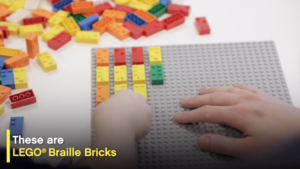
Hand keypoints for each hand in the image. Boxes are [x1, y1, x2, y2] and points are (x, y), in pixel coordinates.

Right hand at [93, 89, 151, 140]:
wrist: (115, 126)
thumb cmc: (106, 115)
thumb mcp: (103, 107)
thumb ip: (110, 108)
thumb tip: (110, 114)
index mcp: (126, 93)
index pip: (126, 97)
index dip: (122, 106)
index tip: (117, 112)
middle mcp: (139, 99)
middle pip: (137, 104)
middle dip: (133, 111)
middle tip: (124, 120)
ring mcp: (146, 111)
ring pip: (142, 116)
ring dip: (137, 120)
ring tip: (127, 128)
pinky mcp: (148, 124)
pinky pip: (143, 128)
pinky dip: (138, 131)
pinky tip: (130, 134)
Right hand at [173, 83, 299, 157]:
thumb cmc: (280, 143)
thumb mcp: (249, 151)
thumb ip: (223, 144)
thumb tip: (202, 140)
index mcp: (239, 114)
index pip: (207, 113)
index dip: (190, 115)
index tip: (179, 117)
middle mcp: (245, 102)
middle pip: (213, 98)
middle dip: (196, 100)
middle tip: (184, 102)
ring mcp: (255, 97)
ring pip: (226, 90)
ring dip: (211, 90)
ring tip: (200, 90)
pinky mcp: (264, 98)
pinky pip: (245, 88)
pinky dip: (234, 87)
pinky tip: (232, 86)